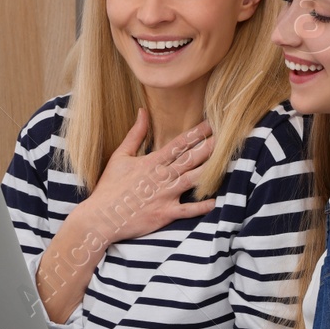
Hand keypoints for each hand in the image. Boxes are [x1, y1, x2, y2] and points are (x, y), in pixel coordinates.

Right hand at [83, 109, 216, 244]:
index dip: (197, 133)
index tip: (211, 124)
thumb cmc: (109, 186)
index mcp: (152, 162)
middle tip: (227, 138)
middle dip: (210, 148)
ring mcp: (164, 195)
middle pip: (191, 159)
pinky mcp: (164, 214)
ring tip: (228, 162)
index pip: (179, 144)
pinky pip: (187, 210)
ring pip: (193, 180)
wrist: (101, 217)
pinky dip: (202, 206)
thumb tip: (143, 111)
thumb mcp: (120, 156)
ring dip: (211, 171)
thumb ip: (135, 134)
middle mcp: (161, 177)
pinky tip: (216, 200)